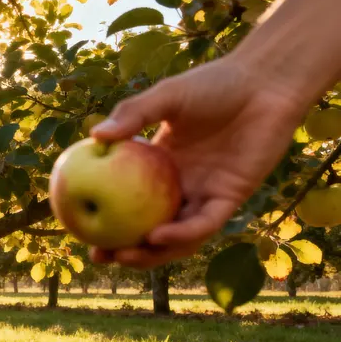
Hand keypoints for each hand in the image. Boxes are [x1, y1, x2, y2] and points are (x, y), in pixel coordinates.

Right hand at [89, 0, 340, 269]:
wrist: (264, 84)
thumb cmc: (214, 84)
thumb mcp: (165, 96)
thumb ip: (132, 115)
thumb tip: (94, 136)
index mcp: (158, 166)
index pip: (127, 200)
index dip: (105, 218)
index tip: (78, 228)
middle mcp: (180, 186)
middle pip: (148, 229)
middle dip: (124, 249)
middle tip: (98, 256)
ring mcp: (205, 194)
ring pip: (177, 237)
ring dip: (152, 253)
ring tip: (127, 254)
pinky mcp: (231, 198)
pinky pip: (203, 223)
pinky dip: (182, 235)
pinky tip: (159, 236)